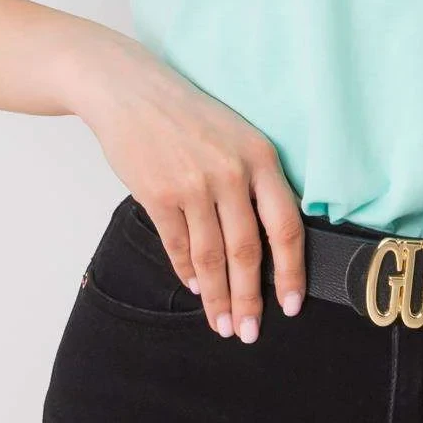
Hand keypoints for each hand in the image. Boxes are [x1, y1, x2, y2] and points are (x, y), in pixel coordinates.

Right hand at [68, 29, 306, 341]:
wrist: (130, 90)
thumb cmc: (188, 115)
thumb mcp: (237, 137)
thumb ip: (256, 182)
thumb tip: (269, 244)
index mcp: (261, 157)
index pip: (286, 227)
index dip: (291, 272)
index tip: (292, 305)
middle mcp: (231, 172)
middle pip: (247, 251)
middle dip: (250, 300)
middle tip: (249, 332)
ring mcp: (192, 184)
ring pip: (211, 256)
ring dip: (217, 296)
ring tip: (221, 324)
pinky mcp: (157, 194)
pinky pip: (177, 245)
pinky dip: (186, 272)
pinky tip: (194, 288)